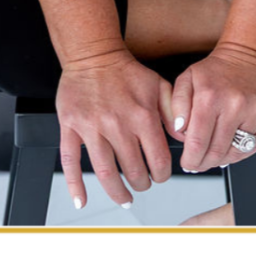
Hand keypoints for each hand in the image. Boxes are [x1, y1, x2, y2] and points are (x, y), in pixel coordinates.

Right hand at [55, 49, 178, 209]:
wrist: (94, 55)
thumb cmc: (126, 72)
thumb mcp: (158, 86)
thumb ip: (173, 113)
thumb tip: (185, 138)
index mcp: (142, 116)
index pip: (158, 160)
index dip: (162, 175)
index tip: (160, 176)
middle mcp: (117, 124)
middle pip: (133, 170)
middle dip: (142, 184)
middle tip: (142, 185)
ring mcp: (92, 127)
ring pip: (106, 172)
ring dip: (117, 192)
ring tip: (124, 197)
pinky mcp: (71, 127)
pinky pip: (71, 161)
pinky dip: (75, 185)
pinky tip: (81, 199)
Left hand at [171, 41, 255, 173]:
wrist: (249, 53)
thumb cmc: (218, 69)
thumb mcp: (187, 79)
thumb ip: (176, 106)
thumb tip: (180, 131)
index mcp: (210, 97)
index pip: (197, 143)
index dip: (190, 160)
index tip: (188, 163)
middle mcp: (235, 105)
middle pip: (216, 152)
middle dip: (204, 163)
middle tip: (199, 162)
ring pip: (235, 153)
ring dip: (222, 159)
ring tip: (214, 153)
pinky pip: (254, 147)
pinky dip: (241, 152)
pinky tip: (232, 145)